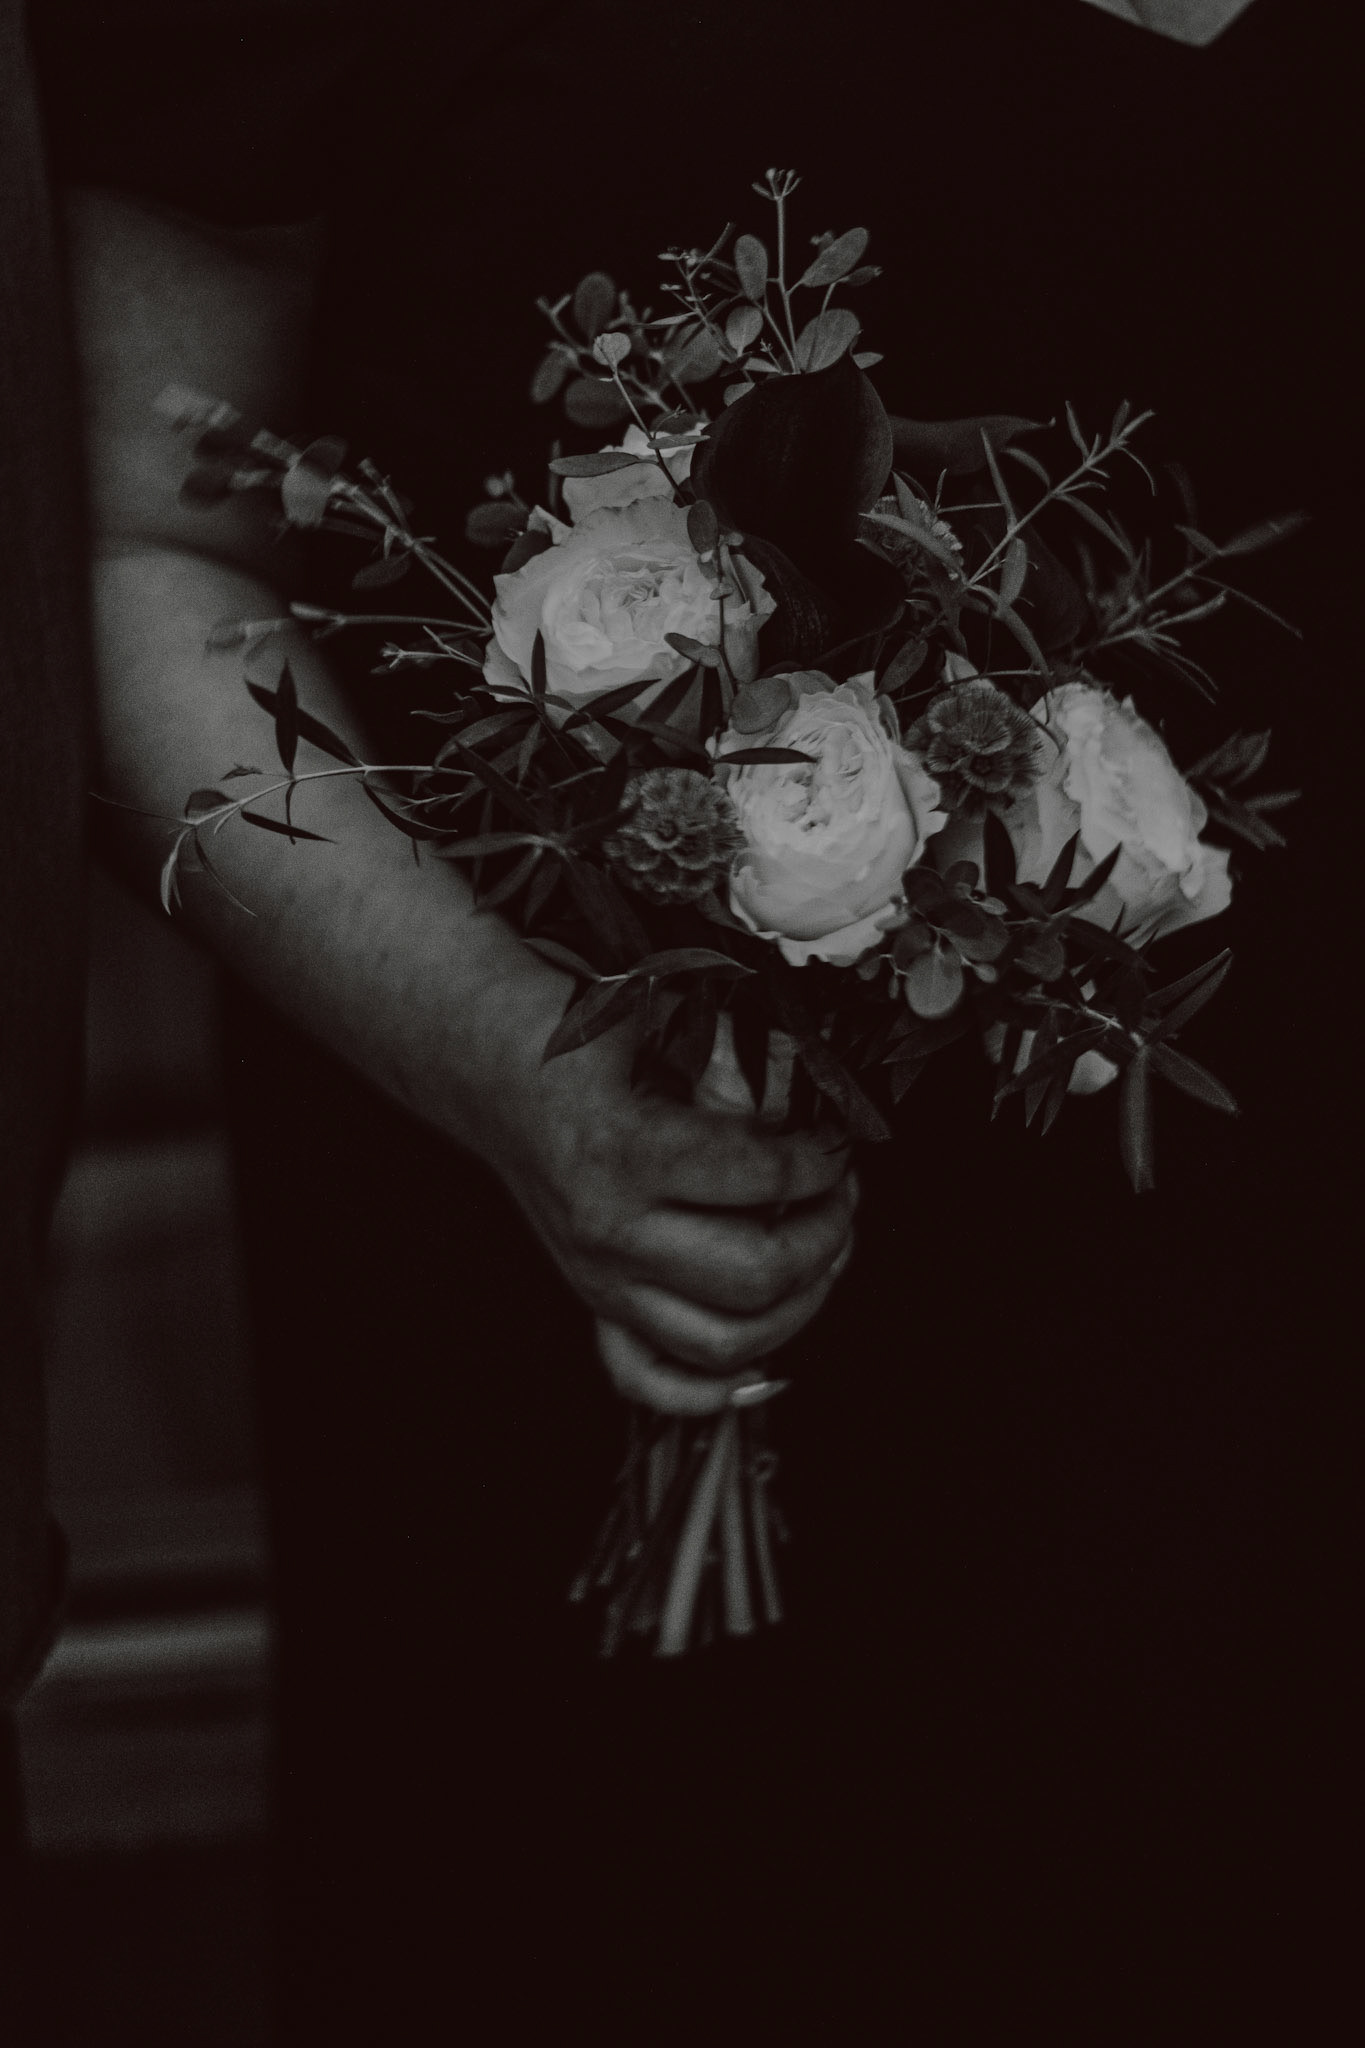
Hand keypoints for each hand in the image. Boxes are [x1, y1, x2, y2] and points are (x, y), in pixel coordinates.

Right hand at [475, 966, 857, 1377]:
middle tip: (844, 1195)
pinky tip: (768, 1361)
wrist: (494, 1073)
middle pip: (754, 1274)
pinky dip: (714, 1388)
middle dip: (826, 1235)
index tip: (839, 1140)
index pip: (758, 1178)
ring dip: (798, 1306)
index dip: (821, 1160)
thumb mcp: (656, 1014)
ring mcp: (599, 1279)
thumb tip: (819, 1092)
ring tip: (823, 1254)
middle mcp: (609, 1231)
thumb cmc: (578, 1037)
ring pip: (725, 1341)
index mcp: (624, 1153)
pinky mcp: (594, 1304)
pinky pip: (652, 1381)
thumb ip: (738, 1054)